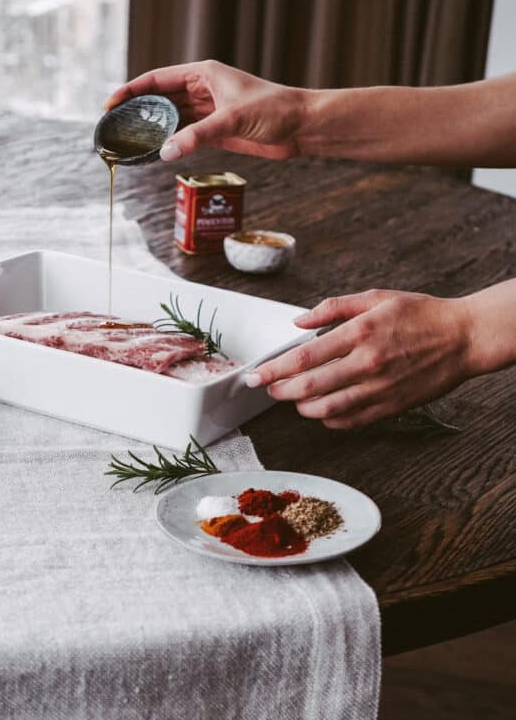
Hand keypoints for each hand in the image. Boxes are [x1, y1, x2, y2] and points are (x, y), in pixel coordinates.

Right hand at [104, 60, 307, 160]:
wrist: (301, 127)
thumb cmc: (274, 110)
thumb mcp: (231, 120)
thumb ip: (197, 136)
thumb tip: (164, 152)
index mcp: (203, 74)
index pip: (157, 79)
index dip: (132, 90)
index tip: (111, 103)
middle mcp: (202, 91)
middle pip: (160, 100)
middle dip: (137, 112)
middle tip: (114, 127)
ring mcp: (207, 112)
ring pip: (170, 120)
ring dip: (152, 130)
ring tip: (128, 142)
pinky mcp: (215, 132)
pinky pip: (184, 136)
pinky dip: (169, 144)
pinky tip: (154, 153)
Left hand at [245, 290, 473, 428]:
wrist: (463, 339)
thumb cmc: (421, 315)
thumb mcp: (376, 298)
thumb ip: (334, 308)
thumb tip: (300, 321)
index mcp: (361, 333)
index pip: (304, 357)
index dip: (274, 369)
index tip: (256, 375)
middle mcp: (367, 364)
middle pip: (309, 387)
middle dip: (280, 391)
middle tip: (268, 388)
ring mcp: (379, 389)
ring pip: (326, 409)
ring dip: (302, 407)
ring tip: (294, 399)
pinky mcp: (390, 407)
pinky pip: (350, 421)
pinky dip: (329, 419)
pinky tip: (322, 410)